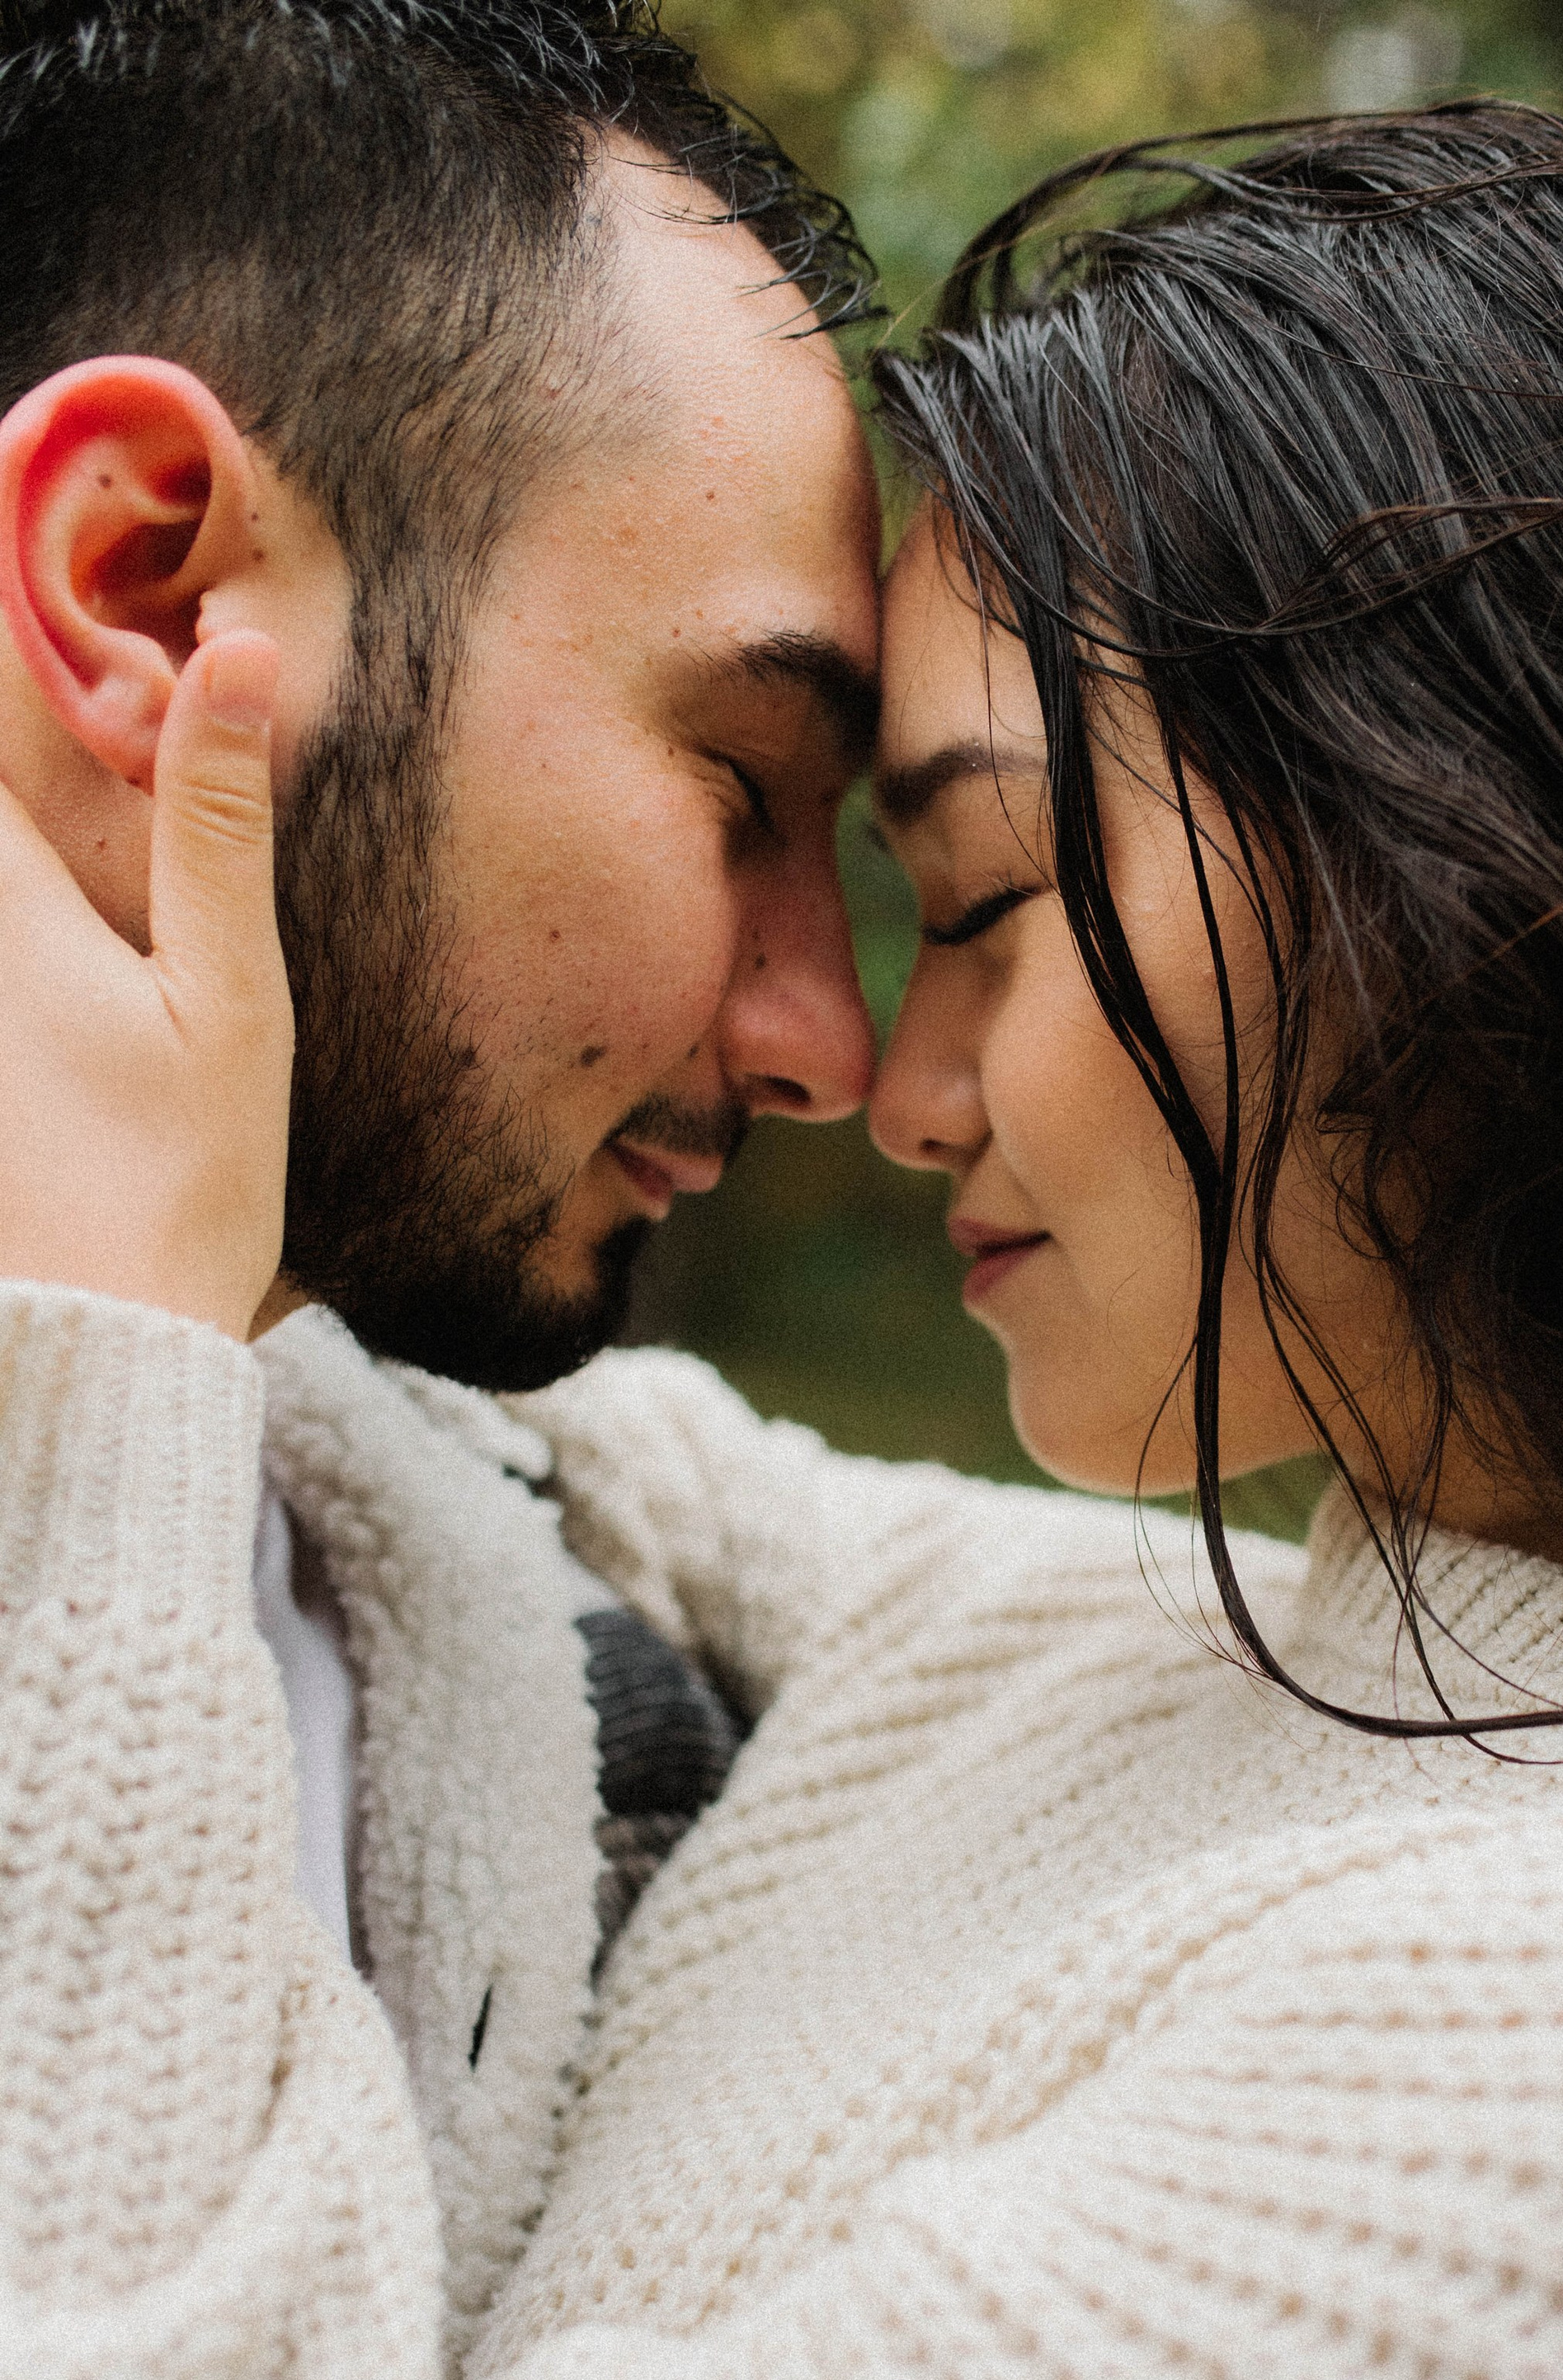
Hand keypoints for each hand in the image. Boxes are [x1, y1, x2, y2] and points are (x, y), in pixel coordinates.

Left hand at [0, 631, 290, 1339]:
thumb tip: (235, 650)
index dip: (13, 616)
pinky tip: (70, 951)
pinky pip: (0, 961)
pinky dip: (27, 890)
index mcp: (5, 899)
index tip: (47, 543)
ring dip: (26, 811)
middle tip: (81, 661)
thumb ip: (217, 824)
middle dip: (24, 717)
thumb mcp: (229, 1004)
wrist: (93, 1349)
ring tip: (90, 823)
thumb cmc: (179, 1188)